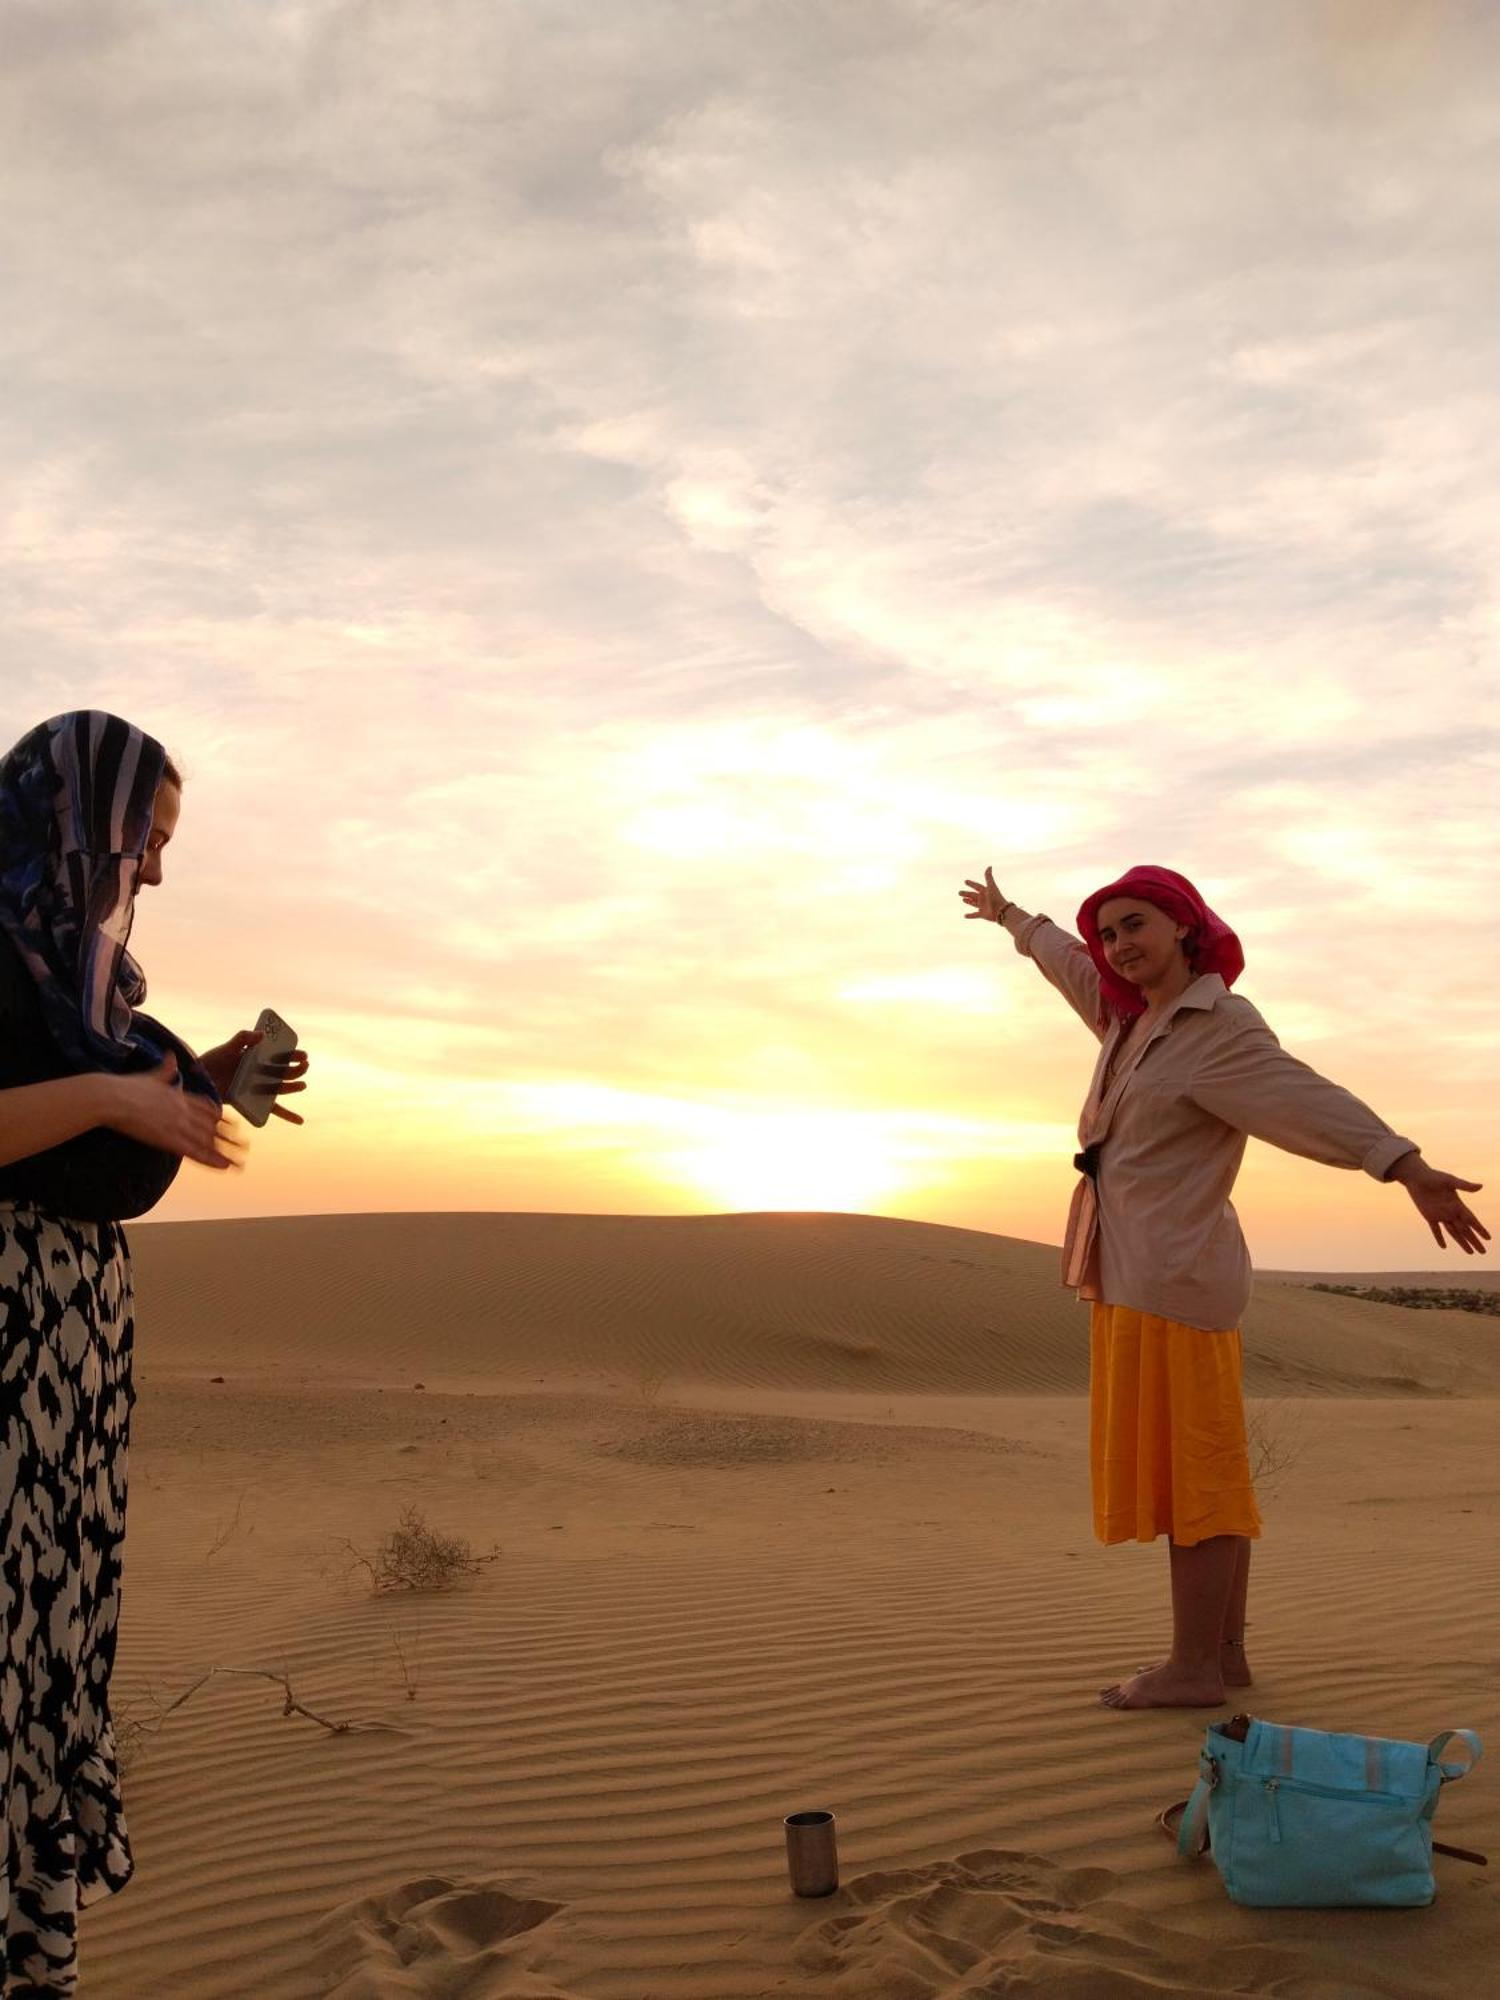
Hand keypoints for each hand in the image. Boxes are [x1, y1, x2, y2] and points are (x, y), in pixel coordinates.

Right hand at [105, 1054, 240, 1170]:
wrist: (112, 1098)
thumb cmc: (125, 1087)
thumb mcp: (151, 1074)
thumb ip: (165, 1068)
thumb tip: (171, 1055)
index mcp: (179, 1095)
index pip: (204, 1106)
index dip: (217, 1115)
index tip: (227, 1121)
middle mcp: (184, 1110)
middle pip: (211, 1125)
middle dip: (228, 1136)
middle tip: (243, 1143)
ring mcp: (179, 1125)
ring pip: (208, 1141)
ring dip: (226, 1151)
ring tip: (241, 1160)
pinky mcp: (170, 1140)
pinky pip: (197, 1152)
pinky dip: (213, 1160)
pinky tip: (226, 1166)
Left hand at [199, 1030, 309, 1124]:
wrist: (198, 1082)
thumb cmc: (211, 1063)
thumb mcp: (226, 1049)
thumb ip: (242, 1038)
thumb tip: (262, 1035)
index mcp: (257, 1058)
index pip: (280, 1055)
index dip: (293, 1055)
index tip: (303, 1055)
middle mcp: (261, 1073)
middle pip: (283, 1072)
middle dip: (296, 1070)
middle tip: (304, 1066)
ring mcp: (259, 1088)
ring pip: (281, 1089)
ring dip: (294, 1087)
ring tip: (302, 1085)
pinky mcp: (255, 1102)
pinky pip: (273, 1110)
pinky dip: (288, 1115)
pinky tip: (300, 1121)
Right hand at [960, 866, 1009, 921]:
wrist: (1001, 910)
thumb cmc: (996, 897)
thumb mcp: (991, 886)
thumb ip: (988, 877)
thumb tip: (989, 866)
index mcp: (985, 891)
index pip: (977, 886)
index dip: (971, 884)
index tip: (965, 881)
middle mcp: (984, 899)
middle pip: (973, 895)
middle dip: (966, 893)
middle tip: (959, 892)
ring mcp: (983, 907)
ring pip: (973, 903)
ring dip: (968, 902)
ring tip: (963, 900)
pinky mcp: (982, 914)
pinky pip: (975, 915)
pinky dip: (970, 915)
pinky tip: (965, 916)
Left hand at [1390, 1156, 1489, 1254]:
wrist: (1416, 1177)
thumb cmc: (1434, 1176)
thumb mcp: (1450, 1180)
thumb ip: (1464, 1185)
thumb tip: (1481, 1186)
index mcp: (1458, 1204)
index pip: (1471, 1220)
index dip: (1480, 1229)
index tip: (1488, 1238)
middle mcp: (1451, 1212)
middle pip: (1465, 1230)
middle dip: (1474, 1241)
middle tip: (1483, 1252)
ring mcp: (1441, 1215)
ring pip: (1453, 1233)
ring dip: (1462, 1242)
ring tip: (1470, 1252)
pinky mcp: (1429, 1216)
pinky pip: (1435, 1230)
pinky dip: (1439, 1238)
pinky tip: (1444, 1247)